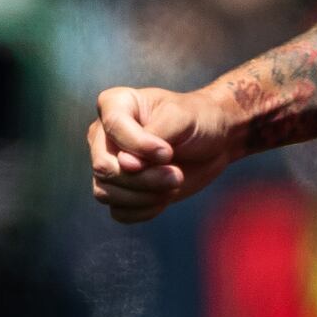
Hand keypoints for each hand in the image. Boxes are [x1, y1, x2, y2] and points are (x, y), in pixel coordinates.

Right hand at [86, 85, 237, 223]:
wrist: (214, 143)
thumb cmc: (196, 120)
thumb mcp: (180, 117)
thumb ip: (153, 135)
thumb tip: (125, 163)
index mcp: (114, 105)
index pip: (113, 127)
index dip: (139, 145)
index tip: (168, 152)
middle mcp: (103, 136)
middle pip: (104, 166)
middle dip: (143, 178)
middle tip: (177, 176)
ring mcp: (109, 164)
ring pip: (106, 192)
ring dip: (145, 196)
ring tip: (174, 184)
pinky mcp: (120, 191)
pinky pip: (118, 211)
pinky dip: (144, 210)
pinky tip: (164, 197)